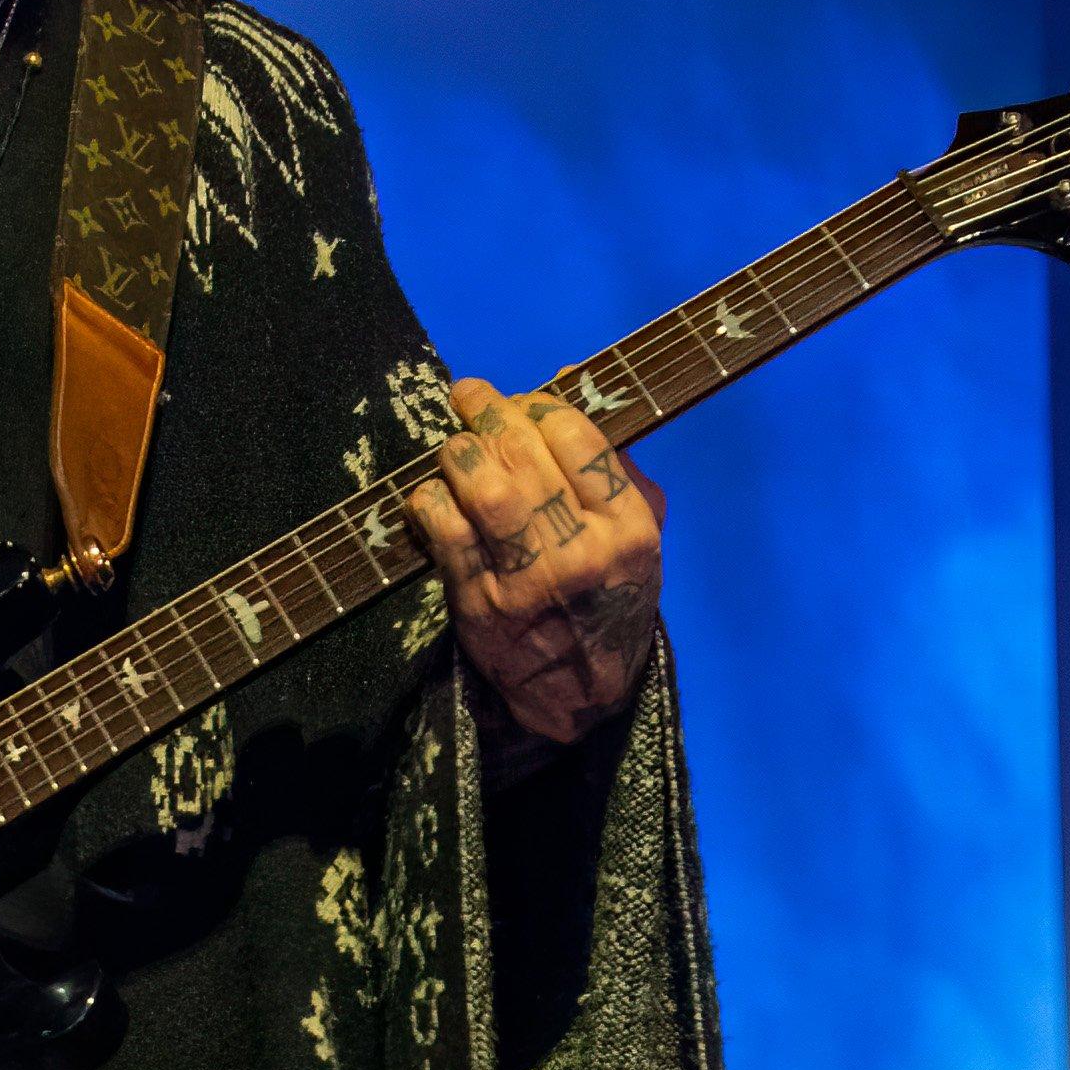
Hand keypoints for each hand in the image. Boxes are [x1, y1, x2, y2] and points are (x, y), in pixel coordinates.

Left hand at [403, 378, 666, 748]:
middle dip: (487, 411)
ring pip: (482, 488)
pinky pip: (443, 532)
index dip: (538, 404)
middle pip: (522, 453)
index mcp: (628, 527)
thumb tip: (570, 376)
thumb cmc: (611, 595)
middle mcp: (581, 551)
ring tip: (455, 447)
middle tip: (469, 397)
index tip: (521, 401)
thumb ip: (612, 458)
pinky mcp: (479, 604)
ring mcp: (527, 581)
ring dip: (458, 453)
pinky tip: (435, 494)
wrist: (582, 693)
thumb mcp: (639, 532)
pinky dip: (430, 500)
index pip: (575, 436)